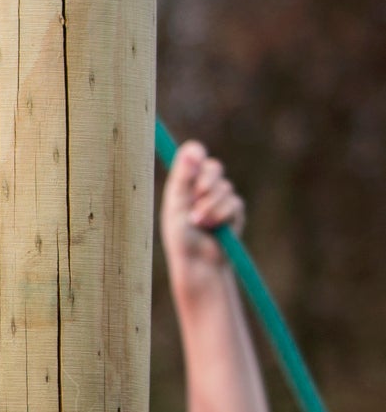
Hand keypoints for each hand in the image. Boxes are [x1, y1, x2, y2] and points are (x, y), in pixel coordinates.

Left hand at [161, 140, 243, 292]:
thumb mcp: (177, 206)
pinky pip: (234, 203)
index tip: (197, 157)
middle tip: (196, 196)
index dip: (197, 154)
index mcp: (184, 185)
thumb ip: (183, 178)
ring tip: (199, 223)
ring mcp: (221, 198)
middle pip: (214, 167)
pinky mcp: (234, 210)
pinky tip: (213, 228)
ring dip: (210, 206)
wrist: (199, 263)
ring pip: (224, 187)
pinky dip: (221, 215)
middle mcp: (202, 188)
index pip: (194, 157)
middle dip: (206, 181)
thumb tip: (191, 148)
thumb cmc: (181, 237)